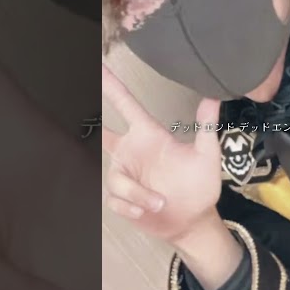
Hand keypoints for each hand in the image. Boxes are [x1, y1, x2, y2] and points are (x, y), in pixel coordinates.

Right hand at [102, 64, 222, 244]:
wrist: (193, 221)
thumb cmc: (200, 186)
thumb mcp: (206, 156)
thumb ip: (206, 127)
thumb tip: (213, 98)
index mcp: (150, 136)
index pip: (127, 106)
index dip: (112, 87)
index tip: (100, 68)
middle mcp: (133, 152)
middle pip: (103, 133)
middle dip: (90, 122)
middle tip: (76, 107)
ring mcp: (126, 175)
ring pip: (115, 179)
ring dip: (137, 193)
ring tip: (159, 202)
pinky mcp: (123, 198)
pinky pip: (116, 200)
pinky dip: (133, 207)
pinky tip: (147, 210)